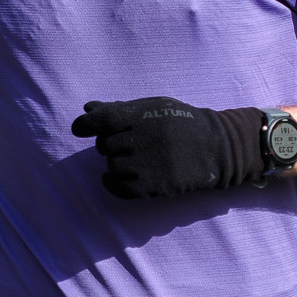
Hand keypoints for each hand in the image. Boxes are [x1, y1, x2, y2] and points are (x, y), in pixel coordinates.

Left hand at [70, 97, 265, 198]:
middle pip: (105, 145)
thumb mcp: (154, 108)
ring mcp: (150, 164)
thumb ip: (120, 109)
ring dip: (115, 164)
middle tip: (126, 144)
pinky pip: (119, 188)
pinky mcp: (155, 186)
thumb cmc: (181, 124)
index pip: (103, 120)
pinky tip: (116, 178)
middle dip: (109, 144)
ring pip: (111, 166)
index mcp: (145, 116)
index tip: (80, 129)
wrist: (217, 148)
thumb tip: (88, 109)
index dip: (86, 124)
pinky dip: (112, 184)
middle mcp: (146, 139)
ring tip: (132, 159)